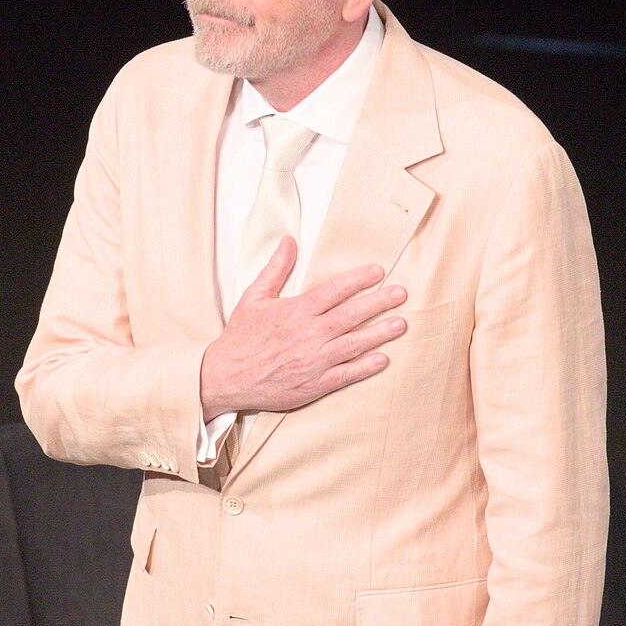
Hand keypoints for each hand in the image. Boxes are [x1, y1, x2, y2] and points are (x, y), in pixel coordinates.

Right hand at [200, 236, 408, 419]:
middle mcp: (308, 335)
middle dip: (378, 303)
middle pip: (350, 315)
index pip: (333, 291)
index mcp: (295, 311)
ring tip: (401, 324)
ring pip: (353, 344)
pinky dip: (365, 367)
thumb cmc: (240, 336)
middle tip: (401, 294)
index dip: (358, 280)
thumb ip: (275, 268)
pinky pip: (345, 375)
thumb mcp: (254, 296)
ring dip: (379, 333)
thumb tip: (288, 240)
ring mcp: (313, 361)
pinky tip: (382, 359)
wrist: (225, 376)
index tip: (378, 272)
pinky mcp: (313, 385)